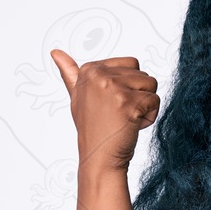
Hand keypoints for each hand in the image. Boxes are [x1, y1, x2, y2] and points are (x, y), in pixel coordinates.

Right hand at [50, 49, 159, 174]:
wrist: (99, 157)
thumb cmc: (92, 128)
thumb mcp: (77, 97)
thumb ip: (71, 73)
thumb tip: (55, 52)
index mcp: (89, 69)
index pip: (131, 64)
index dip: (128, 86)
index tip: (111, 103)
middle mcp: (99, 75)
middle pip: (143, 74)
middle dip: (138, 95)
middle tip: (119, 114)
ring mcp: (113, 88)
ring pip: (151, 85)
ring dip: (145, 105)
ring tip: (126, 119)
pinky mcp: (129, 102)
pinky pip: (155, 101)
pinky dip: (150, 117)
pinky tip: (133, 126)